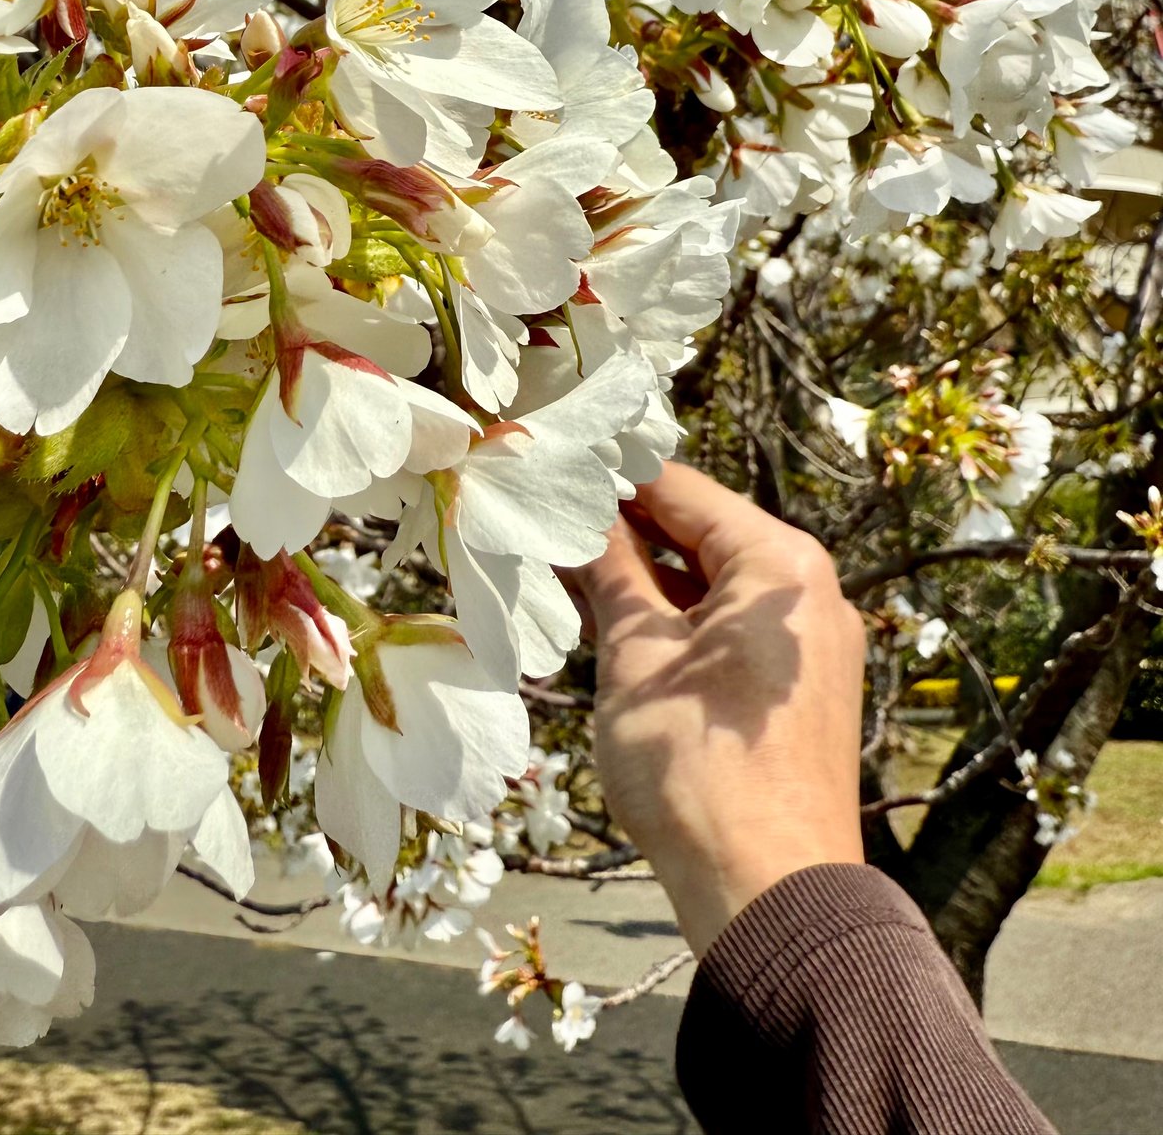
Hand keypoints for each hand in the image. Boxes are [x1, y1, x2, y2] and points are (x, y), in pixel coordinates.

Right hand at [573, 462, 866, 958]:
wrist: (768, 891)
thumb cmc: (695, 763)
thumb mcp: (636, 655)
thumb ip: (611, 572)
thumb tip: (580, 516)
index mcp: (780, 565)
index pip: (682, 491)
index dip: (611, 478)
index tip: (552, 466)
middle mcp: (808, 594)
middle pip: (701, 535)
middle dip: (624, 530)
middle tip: (548, 523)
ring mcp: (810, 645)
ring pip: (713, 587)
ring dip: (645, 580)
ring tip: (567, 573)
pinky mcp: (798, 690)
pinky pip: (729, 631)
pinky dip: (676, 623)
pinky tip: (615, 626)